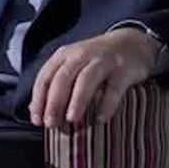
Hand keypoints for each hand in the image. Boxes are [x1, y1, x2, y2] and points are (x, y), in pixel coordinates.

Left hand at [29, 27, 164, 129]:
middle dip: (54, 102)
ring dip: (77, 101)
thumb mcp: (73, 65)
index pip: (45, 77)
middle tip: (51, 124)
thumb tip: (35, 110)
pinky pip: (113, 89)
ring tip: (71, 120)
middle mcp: (81, 55)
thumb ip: (55, 84)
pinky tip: (100, 120)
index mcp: (64, 55)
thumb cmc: (96, 61)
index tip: (36, 120)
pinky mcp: (123, 70)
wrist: (133, 43)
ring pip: (86, 80)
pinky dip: (106, 105)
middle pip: (63, 79)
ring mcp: (103, 61)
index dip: (39, 100)